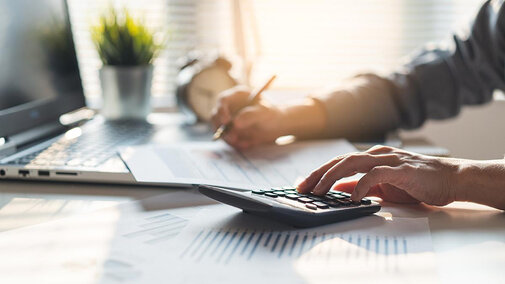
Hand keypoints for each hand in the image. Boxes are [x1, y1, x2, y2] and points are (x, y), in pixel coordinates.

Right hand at [211, 86, 327, 149]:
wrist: (276, 126)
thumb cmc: (271, 115)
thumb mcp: (264, 113)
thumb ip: (250, 116)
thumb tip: (235, 123)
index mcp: (237, 95)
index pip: (223, 100)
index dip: (222, 111)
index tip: (227, 122)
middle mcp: (229, 106)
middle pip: (215, 116)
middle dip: (222, 129)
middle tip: (233, 138)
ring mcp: (228, 118)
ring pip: (219, 129)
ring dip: (229, 138)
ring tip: (245, 143)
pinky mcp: (229, 130)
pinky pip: (227, 138)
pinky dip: (235, 144)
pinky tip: (247, 144)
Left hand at [297, 145, 460, 205]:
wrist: (450, 179)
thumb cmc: (417, 182)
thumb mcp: (383, 186)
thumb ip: (361, 185)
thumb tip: (338, 189)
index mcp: (372, 157)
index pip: (339, 162)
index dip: (319, 172)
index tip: (303, 184)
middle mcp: (377, 155)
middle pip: (340, 160)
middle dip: (318, 174)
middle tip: (302, 188)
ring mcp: (390, 160)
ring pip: (353, 162)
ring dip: (332, 176)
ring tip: (319, 191)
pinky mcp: (402, 170)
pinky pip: (376, 174)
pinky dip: (361, 184)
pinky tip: (353, 197)